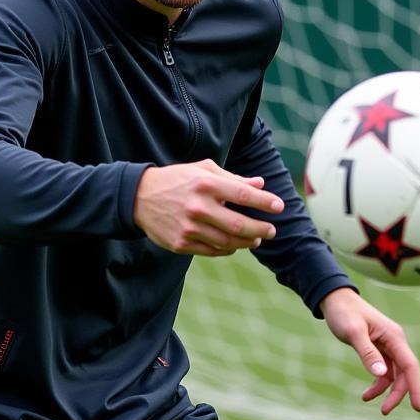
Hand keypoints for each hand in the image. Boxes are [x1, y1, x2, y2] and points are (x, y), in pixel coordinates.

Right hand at [133, 158, 283, 256]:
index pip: (243, 194)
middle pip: (240, 224)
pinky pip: (212, 250)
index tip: (279, 206)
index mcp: (205, 184)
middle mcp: (198, 207)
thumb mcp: (202, 169)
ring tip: (256, 238)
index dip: (265, 202)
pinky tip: (235, 245)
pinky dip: (228, 249)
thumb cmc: (177, 180)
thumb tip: (260, 184)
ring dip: (247, 242)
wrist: (139, 197)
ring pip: (228, 242)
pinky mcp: (181, 244)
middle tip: (272, 230)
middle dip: (261, 229)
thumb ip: (232, 178)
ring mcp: (189, 228)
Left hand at [319, 287, 419, 414]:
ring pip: (394, 374)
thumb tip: (381, 374)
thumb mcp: (353, 332)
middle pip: (404, 373)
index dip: (415, 387)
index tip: (417, 408)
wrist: (335, 300)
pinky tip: (366, 392)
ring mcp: (388, 346)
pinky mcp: (379, 349)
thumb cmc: (344, 313)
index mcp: (394, 336)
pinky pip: (384, 371)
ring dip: (384, 389)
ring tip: (366, 399)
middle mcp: (395, 342)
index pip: (410, 366)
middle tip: (384, 411)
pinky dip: (377, 382)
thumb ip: (367, 352)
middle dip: (396, 393)